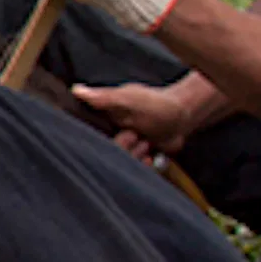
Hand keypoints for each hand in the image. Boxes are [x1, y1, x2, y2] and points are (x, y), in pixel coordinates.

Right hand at [80, 76, 216, 158]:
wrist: (183, 116)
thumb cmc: (157, 103)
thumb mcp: (130, 98)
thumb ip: (105, 97)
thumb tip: (76, 90)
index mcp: (99, 119)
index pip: (85, 137)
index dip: (98, 141)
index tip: (119, 133)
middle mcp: (106, 135)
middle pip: (104, 153)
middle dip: (124, 146)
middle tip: (136, 135)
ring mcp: (121, 148)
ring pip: (119, 164)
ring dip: (135, 155)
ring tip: (146, 141)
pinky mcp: (133, 159)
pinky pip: (132, 171)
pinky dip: (142, 166)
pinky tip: (149, 156)